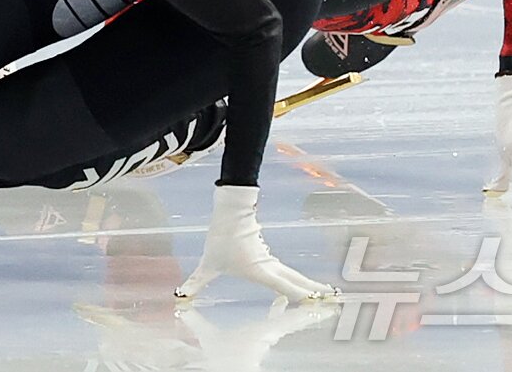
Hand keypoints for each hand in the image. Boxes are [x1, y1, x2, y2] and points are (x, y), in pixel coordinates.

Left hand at [176, 185, 338, 301]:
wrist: (231, 210)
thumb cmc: (221, 237)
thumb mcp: (208, 264)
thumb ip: (196, 282)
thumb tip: (180, 295)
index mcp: (260, 269)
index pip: (285, 286)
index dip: (301, 295)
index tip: (317, 302)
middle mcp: (269, 265)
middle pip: (296, 281)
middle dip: (313, 291)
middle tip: (331, 298)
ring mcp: (270, 259)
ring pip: (292, 275)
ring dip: (307, 285)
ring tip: (323, 293)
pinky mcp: (266, 254)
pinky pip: (285, 271)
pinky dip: (295, 279)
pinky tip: (297, 285)